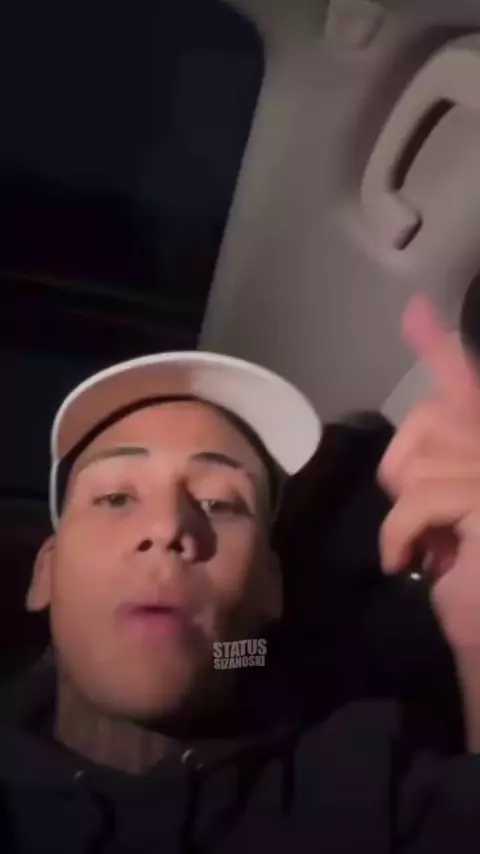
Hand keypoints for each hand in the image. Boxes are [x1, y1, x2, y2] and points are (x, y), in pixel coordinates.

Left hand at [378, 295, 479, 656]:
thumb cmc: (474, 587)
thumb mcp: (447, 519)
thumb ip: (435, 473)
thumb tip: (406, 453)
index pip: (466, 386)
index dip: (439, 349)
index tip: (415, 311)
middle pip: (431, 418)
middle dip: (406, 464)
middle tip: (418, 516)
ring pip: (420, 462)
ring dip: (406, 513)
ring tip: (429, 547)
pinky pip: (417, 497)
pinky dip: (399, 534)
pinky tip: (410, 563)